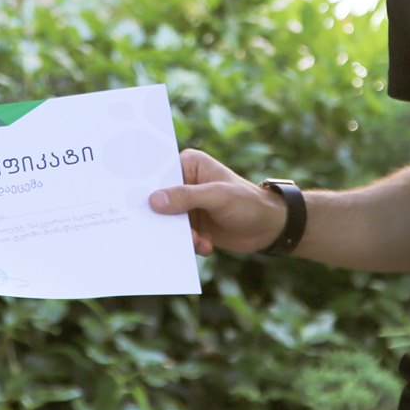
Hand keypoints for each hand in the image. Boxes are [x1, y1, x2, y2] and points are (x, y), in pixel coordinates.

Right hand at [148, 149, 286, 255]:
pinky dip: (189, 243)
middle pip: (160, 200)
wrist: (269, 228)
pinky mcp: (192, 225)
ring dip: (180, 235)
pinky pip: (179, 236)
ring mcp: (188, 205)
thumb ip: (187, 197)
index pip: (160, 174)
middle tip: (165, 232)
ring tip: (198, 241)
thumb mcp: (217, 197)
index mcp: (188, 164)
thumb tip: (154, 200)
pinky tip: (206, 246)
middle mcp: (185, 182)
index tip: (140, 205)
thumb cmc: (248, 202)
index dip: (148, 189)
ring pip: (168, 222)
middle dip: (163, 219)